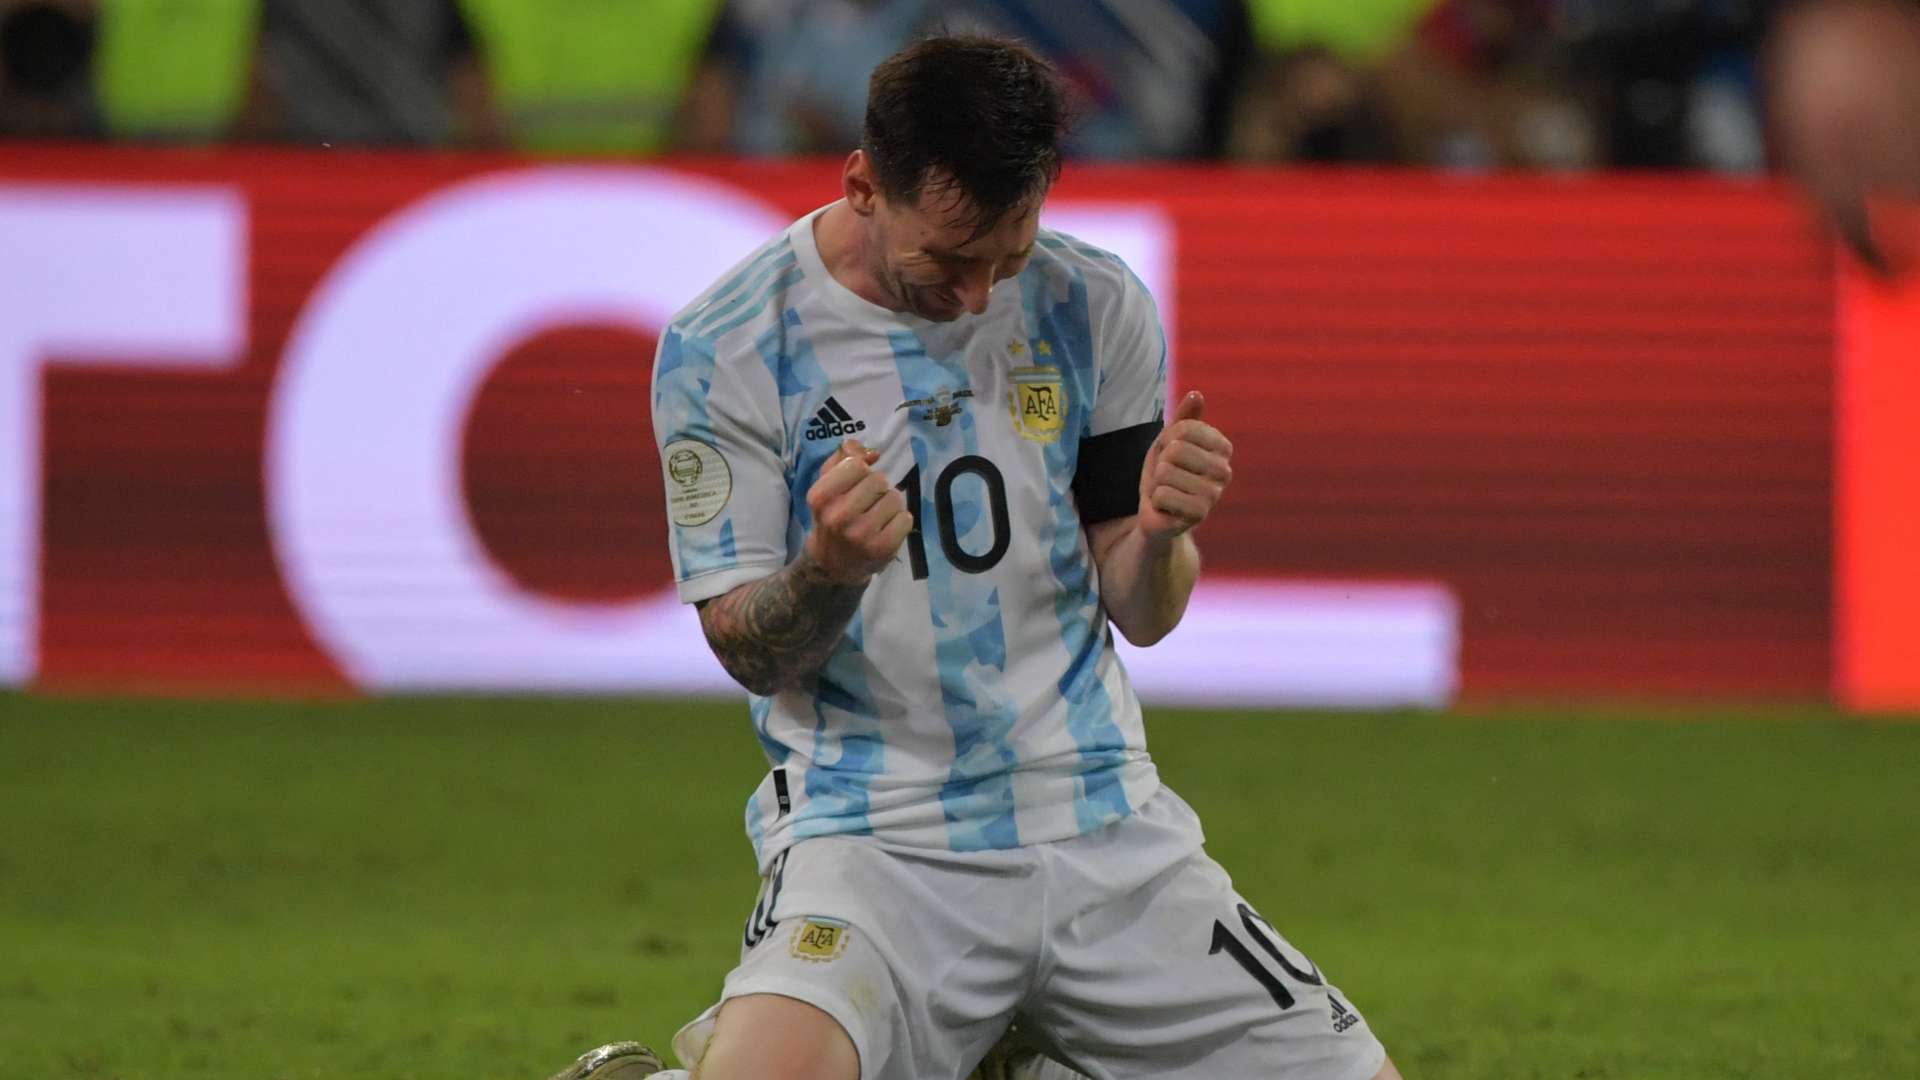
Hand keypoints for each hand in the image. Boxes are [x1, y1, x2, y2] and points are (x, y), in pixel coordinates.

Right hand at [804, 438, 913, 584]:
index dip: (862, 470)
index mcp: (820, 497)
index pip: (856, 464)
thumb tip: (873, 453)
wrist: (832, 564)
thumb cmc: (832, 516)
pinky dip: (900, 521)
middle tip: (868, 503)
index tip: (857, 483)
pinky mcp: (882, 548)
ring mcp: (861, 534)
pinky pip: (906, 518)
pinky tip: (887, 529)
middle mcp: (838, 516)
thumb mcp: (827, 486)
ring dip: (890, 504)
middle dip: (877, 488)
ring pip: (895, 497)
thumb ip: (844, 458)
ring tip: (878, 516)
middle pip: (878, 479)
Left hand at [1137, 391, 1232, 541]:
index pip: (1184, 429)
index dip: (1166, 441)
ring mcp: (1214, 494)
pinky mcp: (1200, 515)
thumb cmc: (1167, 472)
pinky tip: (1167, 507)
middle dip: (1161, 463)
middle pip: (1176, 450)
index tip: (1170, 454)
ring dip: (1157, 483)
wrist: (1159, 511)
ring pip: (1166, 473)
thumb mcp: (1170, 441)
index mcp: (1222, 448)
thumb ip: (1184, 418)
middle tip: (1167, 476)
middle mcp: (1225, 471)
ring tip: (1167, 491)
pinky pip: (1162, 495)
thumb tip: (1196, 394)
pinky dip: (1156, 500)